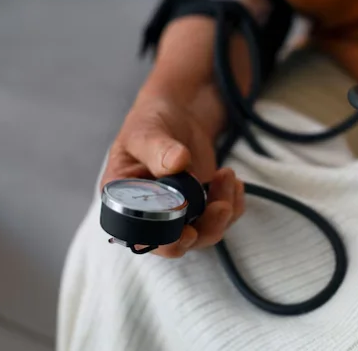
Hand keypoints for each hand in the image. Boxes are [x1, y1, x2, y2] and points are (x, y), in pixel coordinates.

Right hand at [101, 96, 244, 257]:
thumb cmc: (150, 122)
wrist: (176, 114)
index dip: (166, 240)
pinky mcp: (201, 206)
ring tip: (227, 176)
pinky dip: (234, 203)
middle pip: (178, 242)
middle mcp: (149, 215)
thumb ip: (158, 147)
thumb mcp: (146, 130)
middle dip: (205, 228)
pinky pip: (222, 218)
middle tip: (222, 205)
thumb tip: (177, 163)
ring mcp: (178, 213)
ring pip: (205, 232)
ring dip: (223, 211)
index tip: (190, 231)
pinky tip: (232, 180)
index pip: (141, 236)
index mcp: (124, 202)